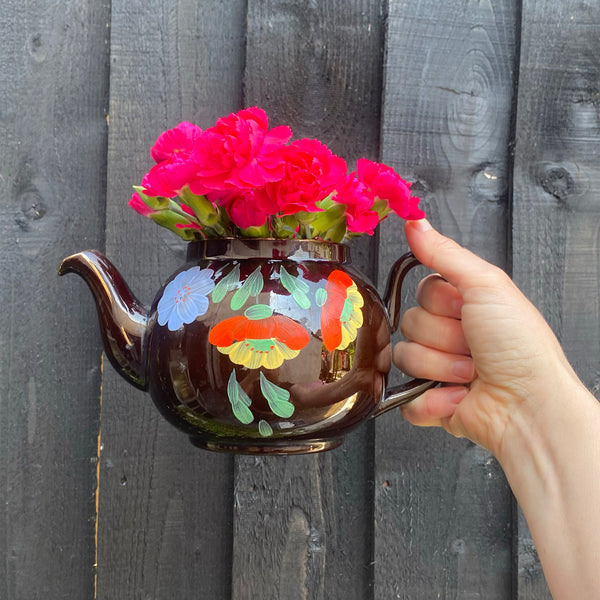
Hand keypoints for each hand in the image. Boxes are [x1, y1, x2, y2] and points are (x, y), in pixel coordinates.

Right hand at [394, 219, 580, 456]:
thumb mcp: (486, 284)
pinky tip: (458, 397)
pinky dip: (431, 400)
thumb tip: (416, 223)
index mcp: (463, 305)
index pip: (422, 292)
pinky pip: (404, 395)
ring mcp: (437, 369)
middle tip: (474, 345)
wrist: (529, 405)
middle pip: (410, 323)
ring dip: (441, 368)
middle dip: (444, 337)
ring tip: (471, 374)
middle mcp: (449, 335)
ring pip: (405, 358)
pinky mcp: (428, 401)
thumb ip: (445, 253)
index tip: (468, 311)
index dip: (441, 303)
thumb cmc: (521, 347)